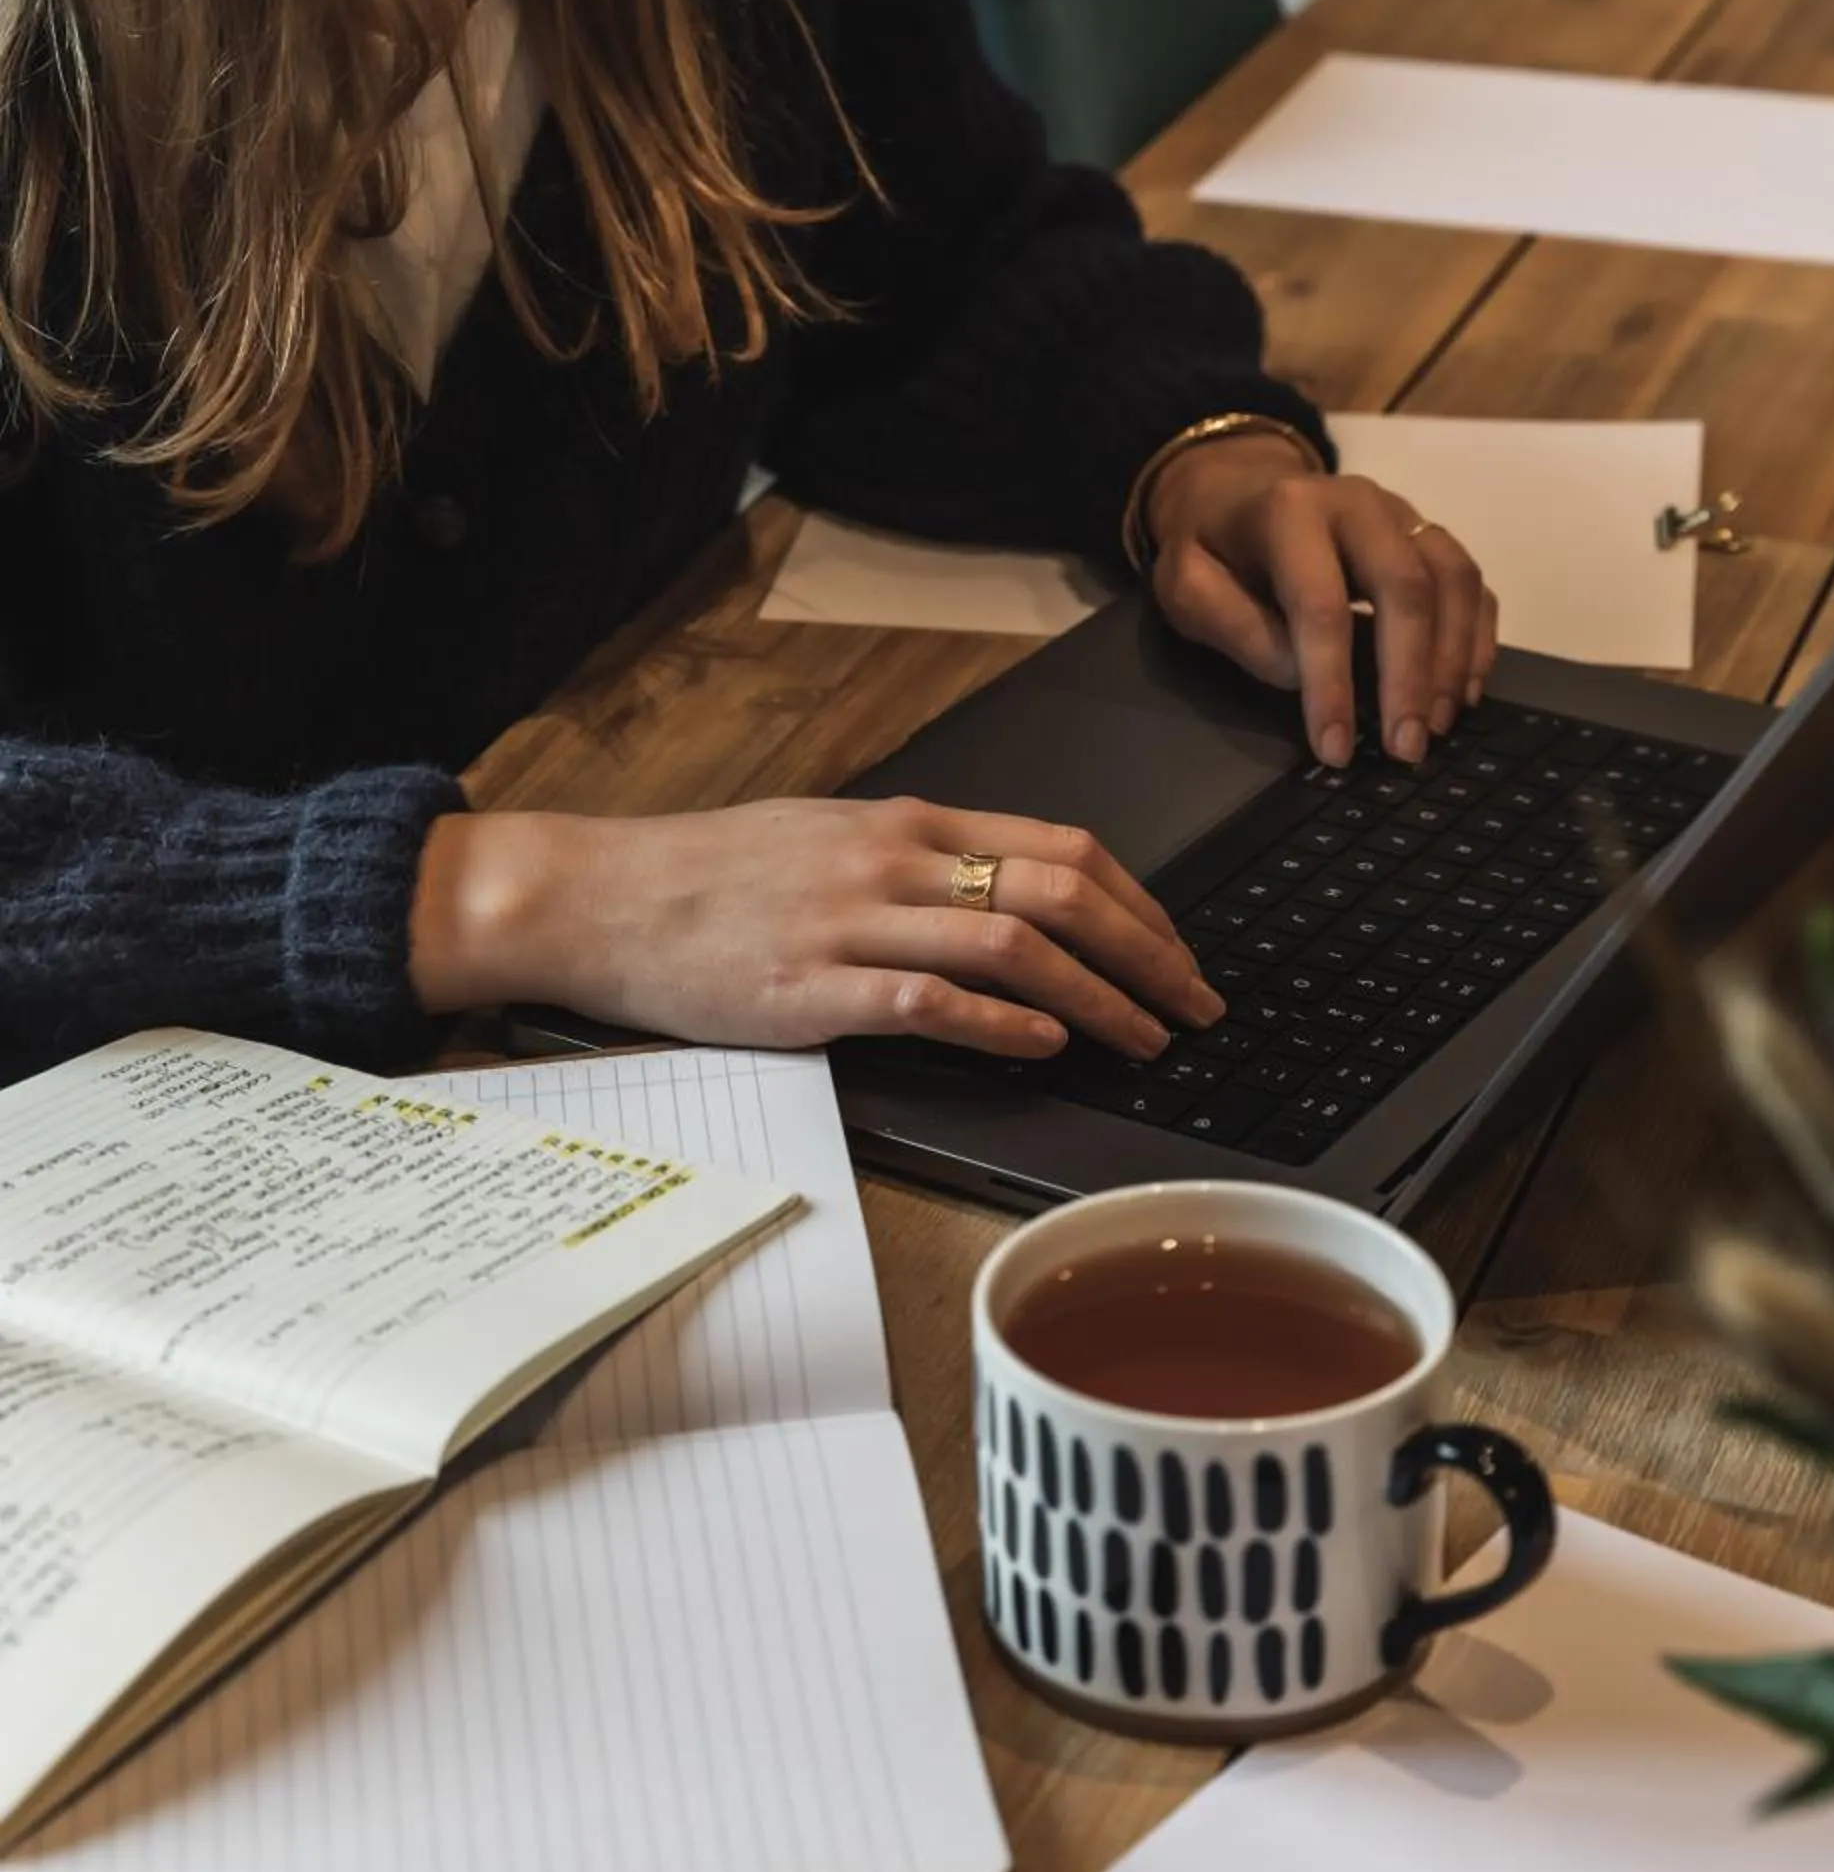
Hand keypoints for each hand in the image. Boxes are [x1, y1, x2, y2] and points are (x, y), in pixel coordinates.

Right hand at [412, 797, 1225, 1061]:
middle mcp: (893, 861)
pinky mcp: (812, 988)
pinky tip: (1044, 1048)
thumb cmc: (711, 878)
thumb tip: (1012, 906)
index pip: (1061, 848)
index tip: (1180, 953)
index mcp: (908, 823)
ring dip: (1098, 997)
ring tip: (1145, 1040)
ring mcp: (853, 923)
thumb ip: (921, 868)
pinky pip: (928, 1002)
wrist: (600, 895)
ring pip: (1013, 947)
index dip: (1140, 904)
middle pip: (1061, 893)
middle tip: (1195, 1007)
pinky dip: (999, 1025)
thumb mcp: (831, 843)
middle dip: (1148, 954)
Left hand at [1144, 434, 1499, 768]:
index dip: (1331, 683)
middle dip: (1410, 677)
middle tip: (1406, 748)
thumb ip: (1234, 627)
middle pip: (1404, 587)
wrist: (1237, 490)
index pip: (1321, 604)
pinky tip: (1465, 690)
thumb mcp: (1188, 586)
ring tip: (1436, 726)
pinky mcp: (1427, 535)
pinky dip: (1477, 637)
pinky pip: (1471, 582)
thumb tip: (1297, 676)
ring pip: (1452, 580)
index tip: (1335, 748)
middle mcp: (1358, 503)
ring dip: (1452, 660)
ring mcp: (1402, 515)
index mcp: (1291, 512)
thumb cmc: (1213, 549)